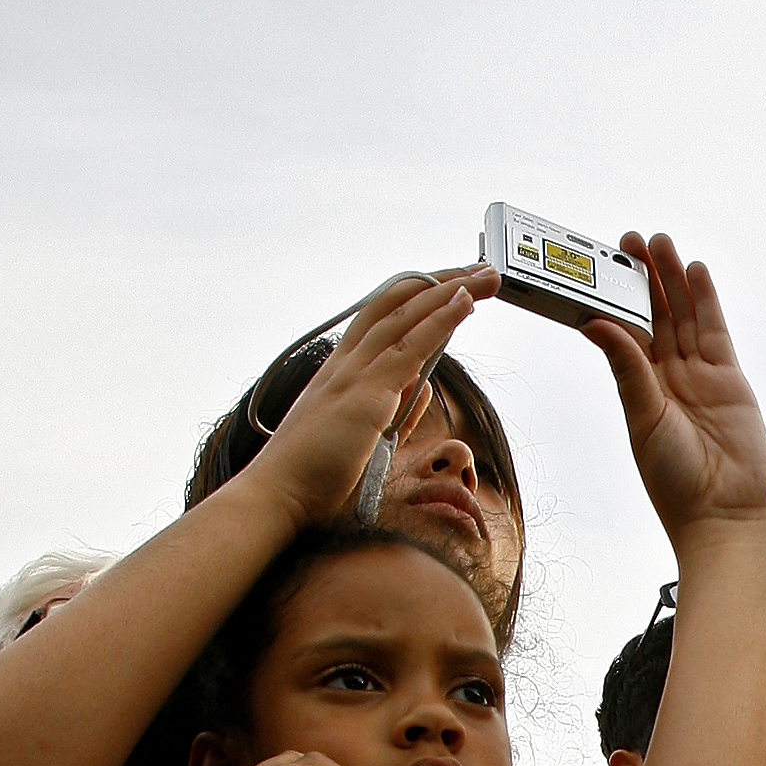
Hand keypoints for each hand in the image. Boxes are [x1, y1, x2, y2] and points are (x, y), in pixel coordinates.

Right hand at [255, 270, 494, 535]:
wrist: (280, 495)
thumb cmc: (313, 475)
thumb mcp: (365, 435)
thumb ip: (395, 410)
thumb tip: (422, 386)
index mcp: (341, 371)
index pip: (382, 317)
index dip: (418, 297)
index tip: (451, 287)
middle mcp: (346, 362)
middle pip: (397, 304)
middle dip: (440, 282)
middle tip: (479, 270)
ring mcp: (355, 373)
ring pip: (407, 316)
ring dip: (451, 291)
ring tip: (486, 276)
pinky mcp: (367, 393)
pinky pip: (410, 346)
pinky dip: (440, 320)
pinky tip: (464, 302)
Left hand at [581, 239, 765, 545]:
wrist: (721, 511)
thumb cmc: (675, 480)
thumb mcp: (643, 418)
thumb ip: (627, 367)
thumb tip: (594, 324)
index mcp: (638, 387)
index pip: (625, 331)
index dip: (615, 298)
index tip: (602, 265)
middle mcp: (667, 377)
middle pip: (655, 316)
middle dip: (644, 278)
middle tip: (631, 240)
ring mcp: (699, 375)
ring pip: (683, 316)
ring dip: (672, 280)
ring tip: (660, 244)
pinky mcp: (728, 377)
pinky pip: (714, 330)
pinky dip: (705, 300)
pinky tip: (695, 272)